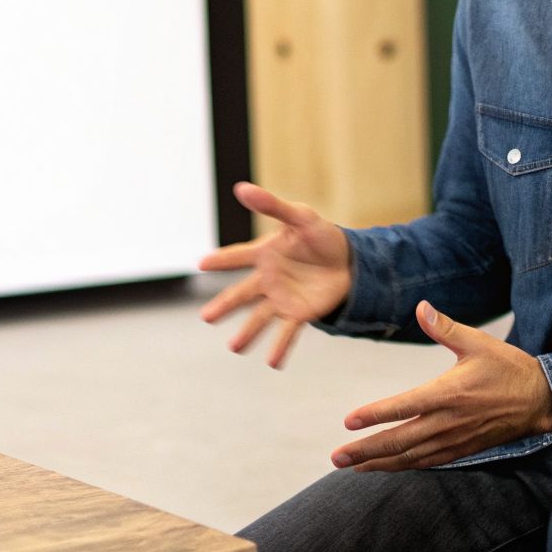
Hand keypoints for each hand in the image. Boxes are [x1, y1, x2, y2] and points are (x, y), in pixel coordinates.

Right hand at [197, 182, 351, 367]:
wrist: (350, 262)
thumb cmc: (321, 236)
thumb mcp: (301, 216)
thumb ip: (273, 205)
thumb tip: (241, 188)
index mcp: (265, 252)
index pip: (238, 256)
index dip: (221, 260)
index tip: (201, 264)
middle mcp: (268, 278)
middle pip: (241, 294)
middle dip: (224, 306)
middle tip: (206, 317)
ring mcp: (281, 298)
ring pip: (259, 318)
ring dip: (247, 333)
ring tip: (234, 348)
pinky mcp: (299, 313)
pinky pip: (287, 331)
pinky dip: (280, 347)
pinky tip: (273, 363)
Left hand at [330, 300, 551, 471]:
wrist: (542, 400)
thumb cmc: (507, 367)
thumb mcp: (478, 342)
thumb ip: (445, 328)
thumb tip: (421, 307)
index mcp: (448, 394)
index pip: (403, 407)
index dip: (374, 415)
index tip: (347, 422)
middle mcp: (448, 422)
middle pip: (399, 441)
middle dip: (366, 450)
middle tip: (337, 457)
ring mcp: (455, 439)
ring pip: (411, 457)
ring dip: (380, 463)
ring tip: (352, 467)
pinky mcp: (463, 449)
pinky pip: (428, 462)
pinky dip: (405, 466)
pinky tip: (387, 467)